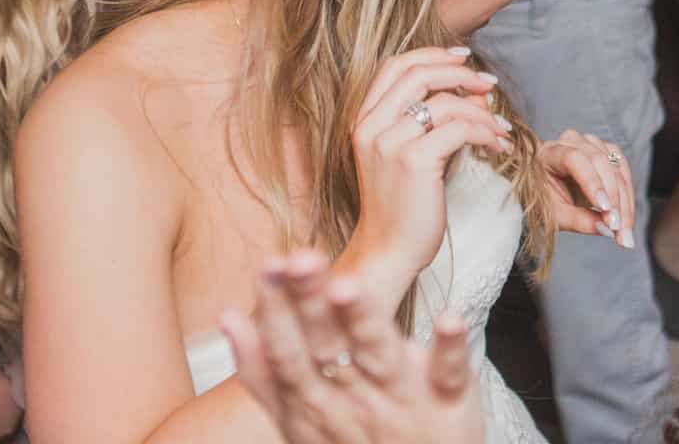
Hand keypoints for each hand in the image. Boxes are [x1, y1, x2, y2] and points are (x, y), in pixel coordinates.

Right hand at [221, 253, 485, 443]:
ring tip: (349, 285)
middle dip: (313, 302)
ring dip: (366, 319)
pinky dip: (451, 347)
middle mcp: (357, 397)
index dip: (277, 313)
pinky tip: (451, 319)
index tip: (267, 265)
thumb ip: (264, 373)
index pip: (288, 354)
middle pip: (329, 346)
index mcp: (319, 400)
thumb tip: (227, 317)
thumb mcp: (301, 420)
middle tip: (301, 257)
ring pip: (381, 354)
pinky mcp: (451, 400)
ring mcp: (404, 397)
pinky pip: (451, 373)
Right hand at [344, 49, 509, 293]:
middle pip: (419, 74)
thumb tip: (476, 91)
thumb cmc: (402, 205)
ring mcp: (390, 143)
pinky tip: (496, 147)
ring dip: (481, 111)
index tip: (462, 57)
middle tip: (488, 84)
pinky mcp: (414, 162)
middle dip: (460, 73)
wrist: (387, 253)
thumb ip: (435, 118)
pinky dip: (485, 132)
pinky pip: (460, 130)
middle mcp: (372, 127)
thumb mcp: (410, 153)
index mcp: (364, 120)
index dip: (431, 54)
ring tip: (499, 127)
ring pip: (445, 103)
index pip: (395, 66)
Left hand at [539, 130, 635, 246]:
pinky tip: (626, 215)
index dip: (592, 182)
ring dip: (624, 200)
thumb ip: (577, 220)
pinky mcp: (606, 151)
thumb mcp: (554, 214)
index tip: (605, 209)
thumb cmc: (544, 199)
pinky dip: (627, 194)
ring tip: (624, 230)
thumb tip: (605, 230)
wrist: (546, 188)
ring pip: (615, 167)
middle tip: (618, 229)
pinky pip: (623, 169)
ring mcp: (591, 143)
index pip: (575, 159)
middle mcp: (572, 141)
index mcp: (551, 152)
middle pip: (600, 162)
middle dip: (613, 198)